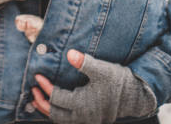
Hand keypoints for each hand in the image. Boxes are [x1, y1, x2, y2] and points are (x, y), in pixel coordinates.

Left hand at [31, 50, 156, 122]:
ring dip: (47, 110)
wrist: (137, 96)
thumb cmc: (119, 82)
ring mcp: (86, 120)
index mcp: (82, 104)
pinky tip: (55, 105)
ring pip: (60, 120)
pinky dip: (58, 114)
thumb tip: (69, 53)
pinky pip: (68, 120)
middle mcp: (82, 116)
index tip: (37, 76)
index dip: (45, 86)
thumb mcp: (101, 70)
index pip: (56, 97)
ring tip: (38, 99)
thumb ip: (84, 62)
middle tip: (33, 90)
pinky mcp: (90, 119)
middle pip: (54, 114)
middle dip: (41, 102)